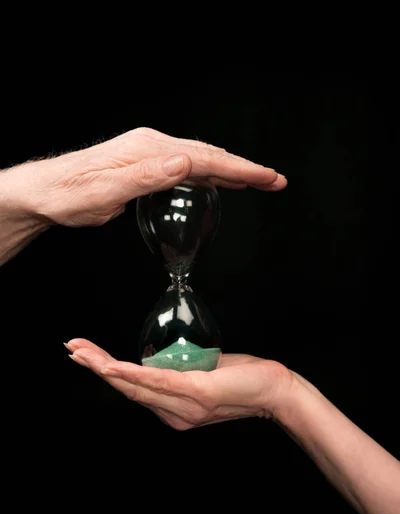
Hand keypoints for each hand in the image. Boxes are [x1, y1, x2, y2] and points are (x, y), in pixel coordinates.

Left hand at [8, 128, 286, 226]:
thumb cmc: (71, 195)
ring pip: (200, 160)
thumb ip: (146, 178)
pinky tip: (218, 183)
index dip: (240, 168)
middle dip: (245, 168)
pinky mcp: (145, 166)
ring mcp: (150, 155)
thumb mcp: (106, 191)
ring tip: (256, 182)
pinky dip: (208, 176)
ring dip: (230, 171)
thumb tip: (185, 163)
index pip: (205, 158)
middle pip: (209, 155)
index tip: (268, 178)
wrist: (46, 193)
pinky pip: (186, 169)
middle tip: (274, 181)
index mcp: (149, 150)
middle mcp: (153, 147)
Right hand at [65, 338, 292, 429]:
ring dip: (104, 366)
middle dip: (95, 366)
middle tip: (71, 348)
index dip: (108, 373)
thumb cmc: (244, 379)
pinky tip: (111, 366)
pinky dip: (130, 373)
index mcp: (173, 411)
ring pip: (135, 385)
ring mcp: (183, 406)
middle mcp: (173, 415)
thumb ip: (180, 372)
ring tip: (81, 352)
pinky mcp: (195, 393)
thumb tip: (162, 356)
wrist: (276, 391)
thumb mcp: (204, 376)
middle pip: (126, 388)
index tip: (87, 354)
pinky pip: (156, 382)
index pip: (134, 390)